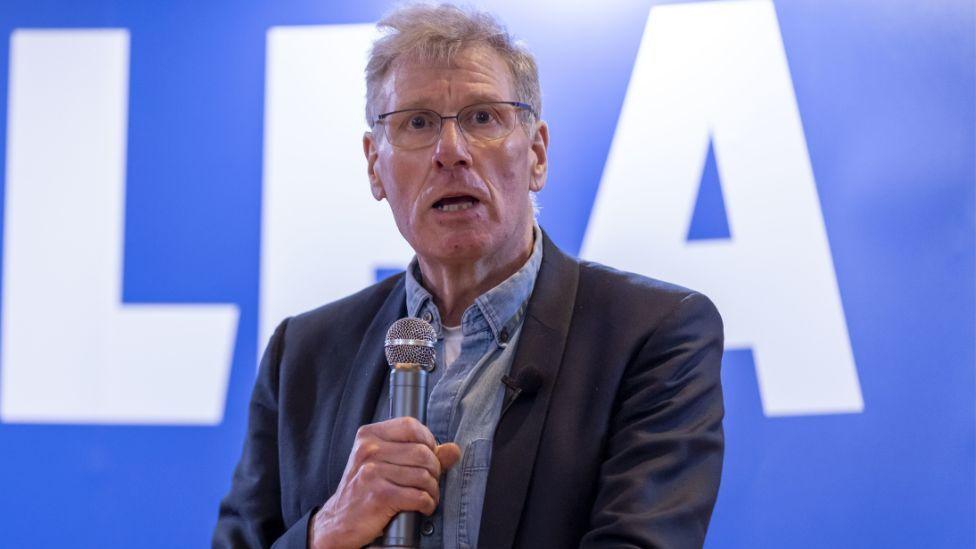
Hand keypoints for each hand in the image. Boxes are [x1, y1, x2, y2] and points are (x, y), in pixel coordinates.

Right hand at [308, 417, 461, 548]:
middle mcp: (368, 450)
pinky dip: (427, 504)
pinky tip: (422, 507)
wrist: (338, 522)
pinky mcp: (379, 496)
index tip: (429, 456)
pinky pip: (418, 496)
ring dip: (432, 490)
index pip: (411, 426)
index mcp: (369, 436)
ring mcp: (372, 472)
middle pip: (422, 452)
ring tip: (426, 496)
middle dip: (434, 470)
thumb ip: (420, 453)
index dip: (428, 441)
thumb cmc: (364, 490)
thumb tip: (453, 449)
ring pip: (423, 476)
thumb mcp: (386, 463)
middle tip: (429, 482)